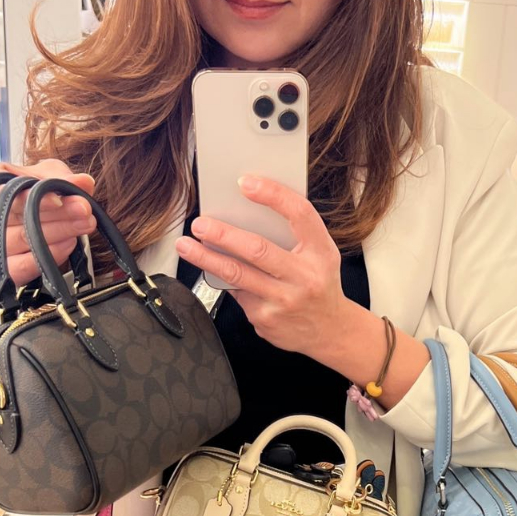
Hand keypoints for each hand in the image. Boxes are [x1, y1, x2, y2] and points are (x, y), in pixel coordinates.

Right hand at [0, 160, 96, 284]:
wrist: (28, 213)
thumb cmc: (34, 190)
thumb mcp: (50, 175)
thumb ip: (65, 177)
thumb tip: (84, 182)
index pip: (8, 190)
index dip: (34, 196)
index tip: (60, 199)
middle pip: (20, 216)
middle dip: (58, 214)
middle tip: (84, 211)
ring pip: (25, 240)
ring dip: (60, 233)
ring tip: (83, 224)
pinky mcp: (4, 267)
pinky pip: (25, 266)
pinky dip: (50, 254)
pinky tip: (69, 243)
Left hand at [174, 177, 348, 364]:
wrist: (330, 332)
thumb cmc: (319, 285)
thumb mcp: (320, 255)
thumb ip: (294, 235)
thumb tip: (245, 216)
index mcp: (321, 253)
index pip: (299, 215)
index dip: (273, 195)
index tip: (246, 183)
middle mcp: (304, 277)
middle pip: (258, 249)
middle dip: (223, 234)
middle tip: (201, 224)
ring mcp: (283, 301)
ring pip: (237, 275)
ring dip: (206, 258)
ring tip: (187, 245)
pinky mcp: (265, 318)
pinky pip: (237, 294)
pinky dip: (225, 281)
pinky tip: (216, 272)